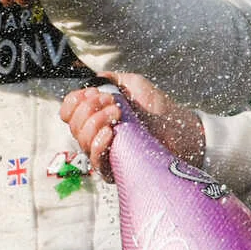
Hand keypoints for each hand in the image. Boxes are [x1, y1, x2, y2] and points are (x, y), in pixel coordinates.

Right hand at [58, 72, 204, 180]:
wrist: (181, 128)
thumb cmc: (159, 108)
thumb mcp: (133, 84)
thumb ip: (110, 80)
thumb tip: (90, 82)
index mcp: (96, 116)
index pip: (69, 112)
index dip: (73, 102)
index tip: (90, 94)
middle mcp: (96, 135)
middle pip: (73, 126)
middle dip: (88, 109)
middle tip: (111, 102)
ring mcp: (106, 153)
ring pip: (82, 142)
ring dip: (94, 122)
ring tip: (117, 112)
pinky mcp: (116, 170)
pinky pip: (96, 161)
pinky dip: (98, 143)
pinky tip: (109, 133)